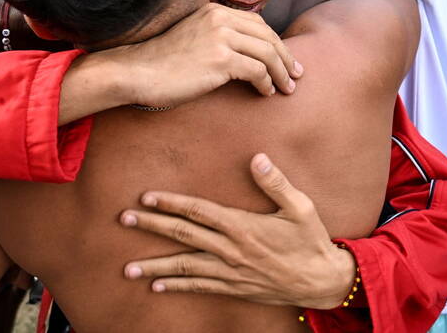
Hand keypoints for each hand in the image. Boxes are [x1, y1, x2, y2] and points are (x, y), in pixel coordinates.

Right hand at [102, 4, 302, 107]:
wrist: (138, 72)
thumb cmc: (162, 63)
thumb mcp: (193, 38)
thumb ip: (216, 37)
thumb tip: (244, 55)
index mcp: (215, 12)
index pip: (258, 24)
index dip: (276, 42)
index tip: (286, 59)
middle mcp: (220, 19)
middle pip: (268, 36)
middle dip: (286, 57)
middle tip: (296, 75)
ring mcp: (221, 38)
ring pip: (268, 54)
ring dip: (282, 73)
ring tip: (288, 89)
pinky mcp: (221, 59)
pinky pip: (257, 71)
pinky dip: (267, 83)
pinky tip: (266, 93)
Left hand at [119, 153, 353, 309]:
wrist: (321, 281)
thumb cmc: (311, 241)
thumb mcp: (301, 207)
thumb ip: (276, 183)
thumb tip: (257, 158)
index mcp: (243, 227)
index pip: (198, 211)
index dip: (170, 203)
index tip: (146, 198)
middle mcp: (231, 250)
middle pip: (183, 236)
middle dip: (152, 227)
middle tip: (124, 220)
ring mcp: (230, 272)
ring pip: (185, 267)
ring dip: (155, 267)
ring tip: (127, 268)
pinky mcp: (234, 288)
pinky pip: (199, 287)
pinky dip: (177, 286)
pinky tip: (156, 287)